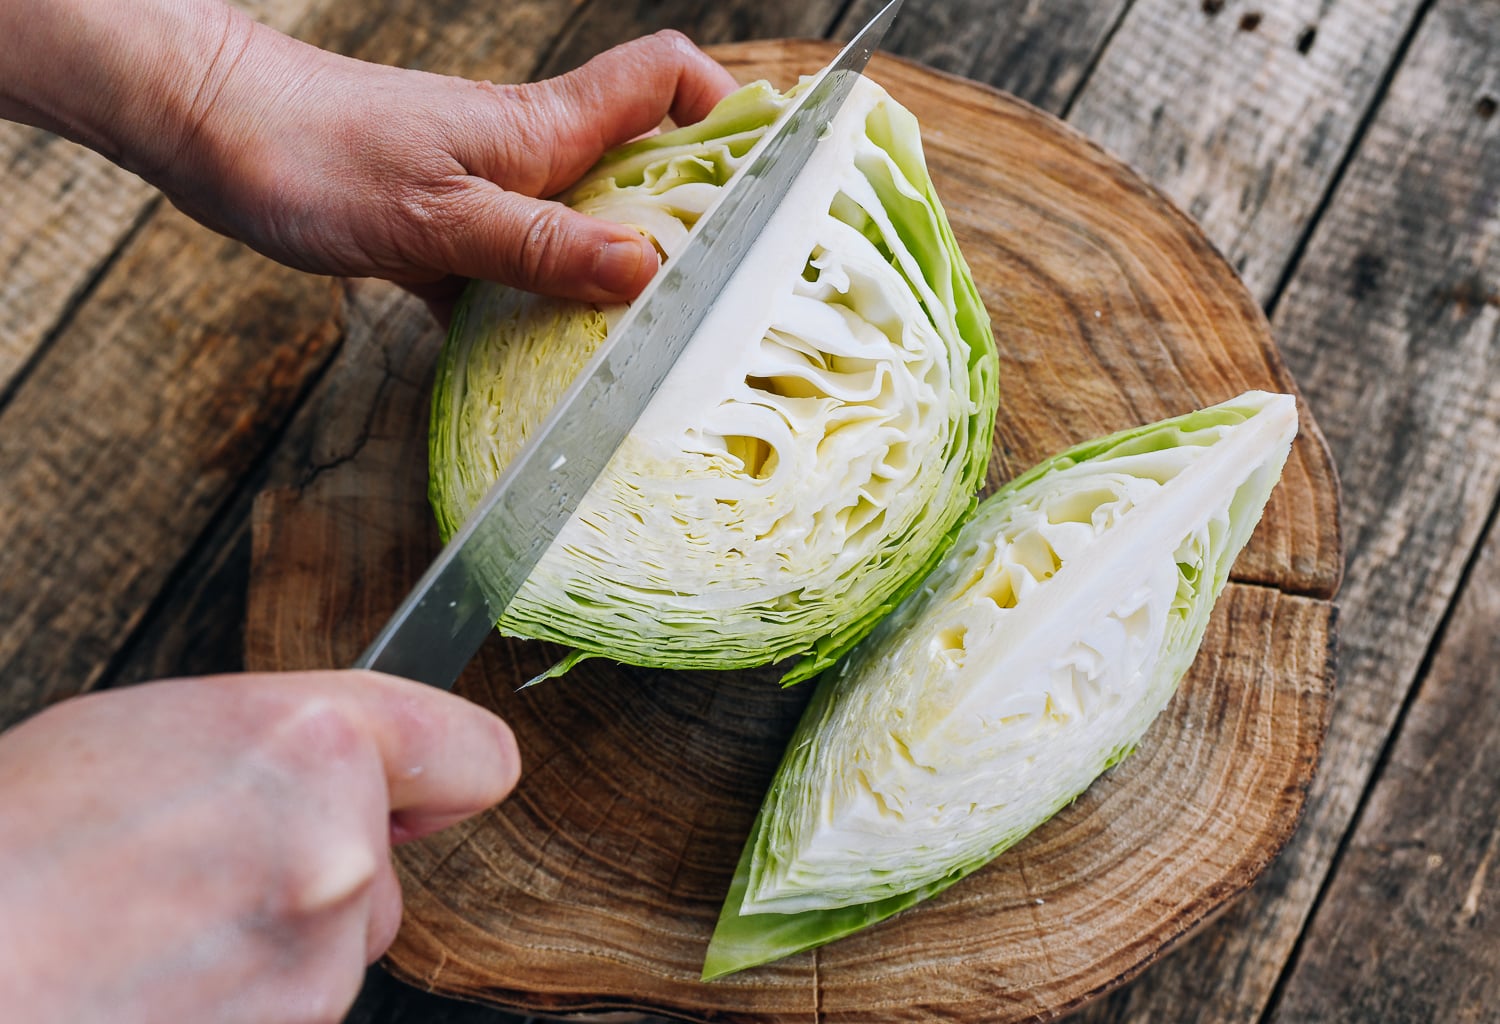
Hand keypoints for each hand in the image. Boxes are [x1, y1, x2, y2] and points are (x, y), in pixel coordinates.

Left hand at [0, 0, 737, 313]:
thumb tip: (649, 271)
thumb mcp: (440, 216)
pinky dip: (536, 317)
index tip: (772, 168)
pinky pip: (517, 276)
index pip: (666, 79)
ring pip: (584, 230)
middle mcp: (531, 156)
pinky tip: (540, 371)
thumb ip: (544, 245)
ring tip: (651, 349)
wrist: (214, 135)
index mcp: (546, 129)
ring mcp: (491, 193)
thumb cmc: (318, 155)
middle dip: (695, 220)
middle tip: (731, 293)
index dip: (728, 106)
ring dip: (617, 282)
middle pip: (643, 167)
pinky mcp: (448, 234)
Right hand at [0, 671, 519, 1022]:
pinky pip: (290, 1012)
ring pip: (336, 950)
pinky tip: (158, 979)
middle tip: (203, 868)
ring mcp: (314, 967)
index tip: (419, 788)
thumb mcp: (162, 729)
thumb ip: (295, 745)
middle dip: (321, 871)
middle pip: (386, 871)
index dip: (440, 773)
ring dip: (275, 945)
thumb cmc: (19, 841)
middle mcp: (337, 855)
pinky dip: (241, 1003)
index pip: (476, 754)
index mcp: (315, 747)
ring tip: (156, 927)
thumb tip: (362, 770)